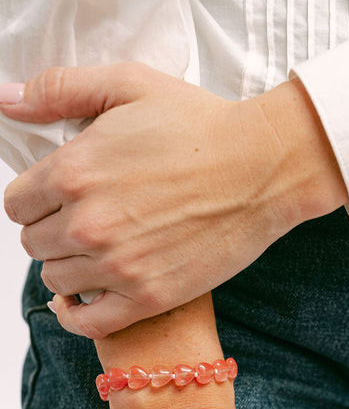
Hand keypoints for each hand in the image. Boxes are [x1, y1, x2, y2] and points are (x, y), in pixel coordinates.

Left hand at [2, 62, 346, 338]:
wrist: (262, 168)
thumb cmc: (202, 125)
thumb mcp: (130, 85)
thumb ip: (60, 90)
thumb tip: (7, 100)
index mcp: (74, 171)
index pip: (17, 204)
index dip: (36, 199)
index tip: (58, 199)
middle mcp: (88, 223)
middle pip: (34, 243)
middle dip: (52, 230)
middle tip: (84, 222)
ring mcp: (117, 265)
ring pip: (55, 280)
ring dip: (68, 267)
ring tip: (95, 253)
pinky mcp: (148, 296)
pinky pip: (86, 323)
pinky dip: (75, 314)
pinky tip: (81, 300)